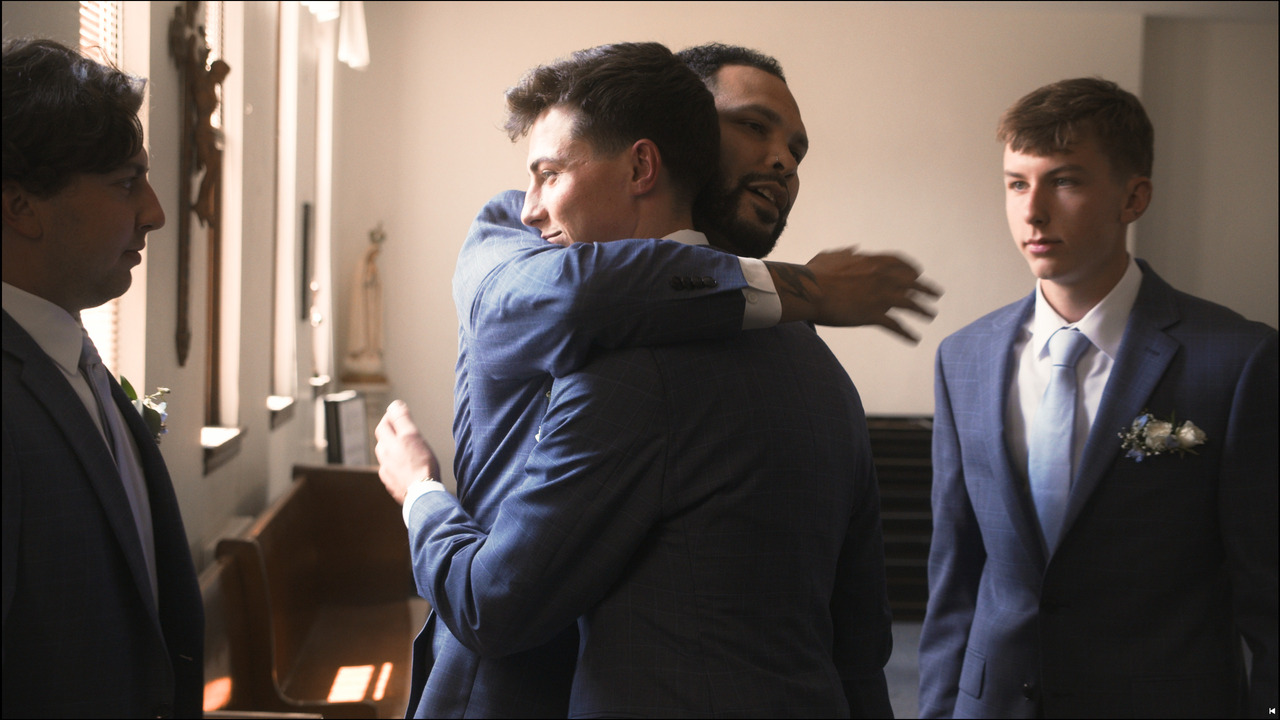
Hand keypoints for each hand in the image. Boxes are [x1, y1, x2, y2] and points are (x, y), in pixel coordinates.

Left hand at [373, 400, 440, 504]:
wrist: (423, 495)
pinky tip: (404, 469)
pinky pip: (390, 472)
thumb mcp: (413, 436)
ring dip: (391, 451)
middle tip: (400, 429)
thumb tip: (394, 404)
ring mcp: (388, 473)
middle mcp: (386, 457)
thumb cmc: (422, 466)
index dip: (389, 417)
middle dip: (389, 433)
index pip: (384, 425)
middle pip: (383, 441)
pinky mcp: (392, 486)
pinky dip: (395, 467)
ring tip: (403, 449)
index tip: (397, 413)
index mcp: (390, 444)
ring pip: (386, 457)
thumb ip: (401, 419)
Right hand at [770, 247, 941, 342]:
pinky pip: (897, 326)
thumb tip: (854, 249)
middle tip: (935, 294)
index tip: (919, 273)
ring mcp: (880, 297)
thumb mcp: (830, 256)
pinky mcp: (874, 315)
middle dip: (926, 289)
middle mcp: (882, 277)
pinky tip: (914, 339)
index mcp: (872, 262)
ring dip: (923, 310)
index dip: (912, 269)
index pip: (900, 263)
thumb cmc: (815, 273)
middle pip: (912, 283)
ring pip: (910, 303)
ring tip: (930, 315)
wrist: (809, 290)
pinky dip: (907, 333)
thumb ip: (845, 253)